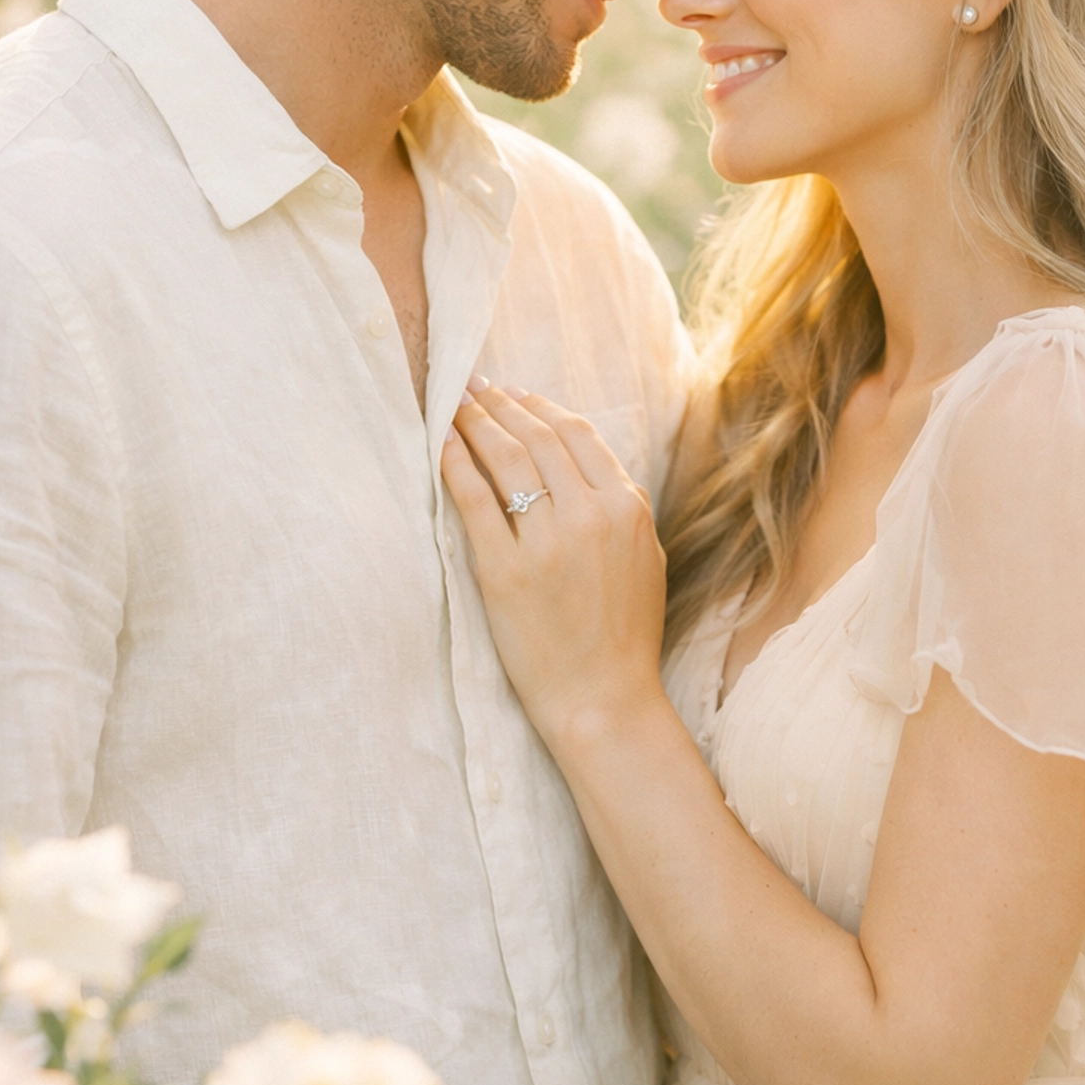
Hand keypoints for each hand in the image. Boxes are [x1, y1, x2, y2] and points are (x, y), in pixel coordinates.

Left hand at [440, 382, 667, 743]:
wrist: (604, 699)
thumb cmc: (624, 636)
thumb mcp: (644, 559)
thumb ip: (618, 507)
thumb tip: (580, 464)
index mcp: (627, 507)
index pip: (578, 434)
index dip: (541, 406)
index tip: (514, 393)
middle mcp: (591, 515)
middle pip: (538, 437)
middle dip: (500, 403)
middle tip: (472, 385)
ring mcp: (547, 543)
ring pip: (506, 459)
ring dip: (475, 422)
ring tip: (453, 404)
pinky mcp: (505, 572)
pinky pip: (474, 501)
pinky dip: (455, 464)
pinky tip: (440, 443)